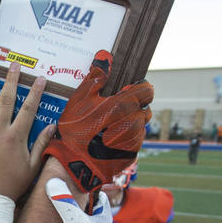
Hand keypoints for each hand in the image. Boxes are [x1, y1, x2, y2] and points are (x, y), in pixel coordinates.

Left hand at [0, 63, 52, 199]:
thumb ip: (41, 144)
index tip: (39, 78)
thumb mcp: (33, 166)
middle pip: (6, 100)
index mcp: (16, 137)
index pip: (28, 109)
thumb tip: (52, 126)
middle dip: (11, 80)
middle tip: (13, 65)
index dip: (35, 92)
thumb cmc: (13, 184)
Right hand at [44, 50, 152, 191]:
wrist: (73, 165)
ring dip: (130, 123)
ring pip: (140, 126)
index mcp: (125, 105)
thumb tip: (105, 57)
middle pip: (144, 108)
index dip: (140, 88)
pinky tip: (109, 140)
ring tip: (110, 127)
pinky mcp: (131, 155)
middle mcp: (134, 122)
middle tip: (115, 111)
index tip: (128, 91)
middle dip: (133, 107)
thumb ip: (95, 78)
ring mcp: (134, 140)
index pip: (147, 90)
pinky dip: (126, 139)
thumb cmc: (74, 131)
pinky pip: (134, 142)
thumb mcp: (79, 100)